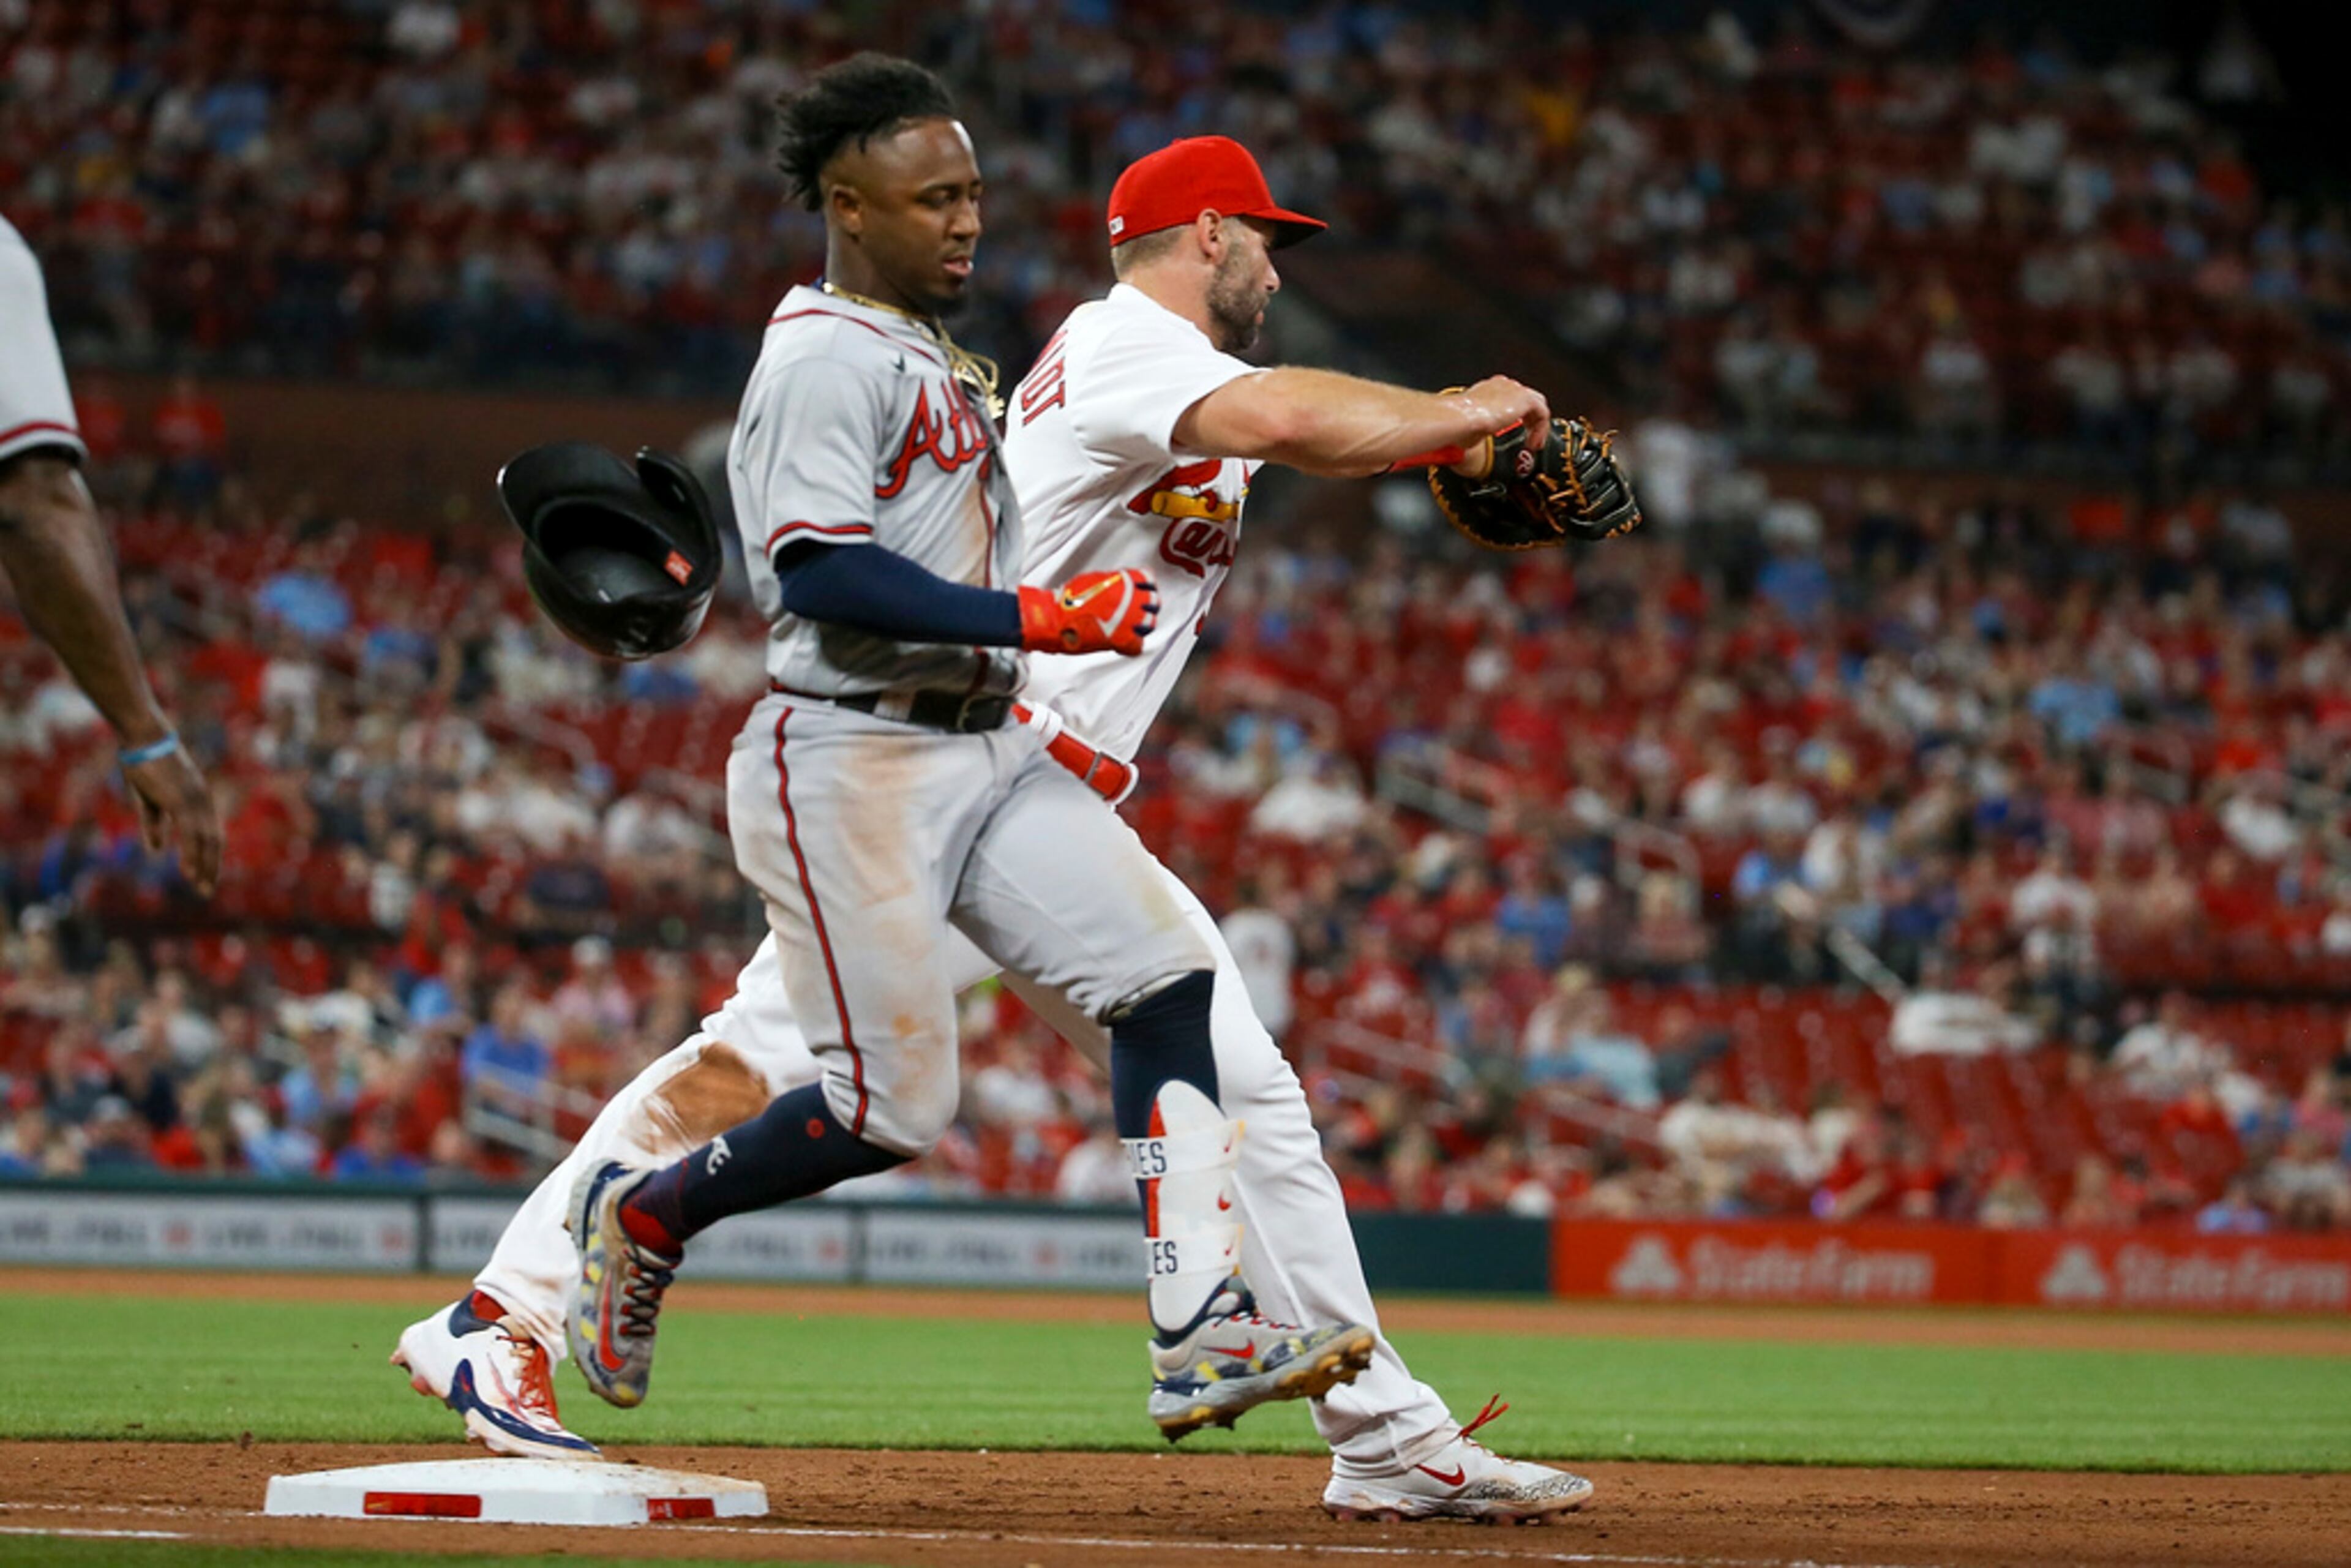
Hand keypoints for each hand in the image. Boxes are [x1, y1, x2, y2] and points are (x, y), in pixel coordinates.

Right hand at [123, 745, 222, 897]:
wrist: (143, 736)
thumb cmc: (145, 763)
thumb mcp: (148, 799)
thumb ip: (154, 824)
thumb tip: (157, 850)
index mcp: (197, 800)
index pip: (210, 834)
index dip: (208, 856)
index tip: (205, 876)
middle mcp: (202, 801)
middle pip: (212, 840)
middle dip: (210, 867)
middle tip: (206, 891)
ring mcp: (193, 800)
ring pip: (204, 840)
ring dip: (203, 865)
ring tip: (200, 887)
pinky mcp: (181, 799)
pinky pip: (190, 832)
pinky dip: (191, 853)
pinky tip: (188, 870)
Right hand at [1018, 568, 1157, 656]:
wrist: (1057, 618)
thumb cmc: (1069, 600)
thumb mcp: (1094, 579)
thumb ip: (1113, 581)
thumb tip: (1118, 584)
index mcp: (1125, 581)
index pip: (1148, 582)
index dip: (1145, 588)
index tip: (1143, 592)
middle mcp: (1132, 598)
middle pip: (1152, 604)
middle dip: (1145, 608)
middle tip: (1135, 613)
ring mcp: (1130, 620)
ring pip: (1149, 625)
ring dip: (1140, 627)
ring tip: (1127, 628)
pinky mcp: (1123, 640)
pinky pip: (1137, 646)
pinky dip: (1131, 647)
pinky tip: (1121, 644)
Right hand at [1447, 377, 1550, 476]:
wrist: (1461, 417)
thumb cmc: (1458, 422)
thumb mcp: (1468, 428)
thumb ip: (1475, 432)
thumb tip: (1469, 443)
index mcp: (1488, 389)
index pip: (1509, 398)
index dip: (1514, 416)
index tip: (1514, 432)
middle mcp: (1503, 386)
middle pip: (1525, 400)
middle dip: (1529, 419)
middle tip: (1528, 438)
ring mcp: (1515, 390)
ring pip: (1537, 406)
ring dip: (1537, 426)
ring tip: (1533, 443)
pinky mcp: (1525, 398)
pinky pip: (1542, 413)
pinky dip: (1540, 429)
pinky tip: (1533, 442)